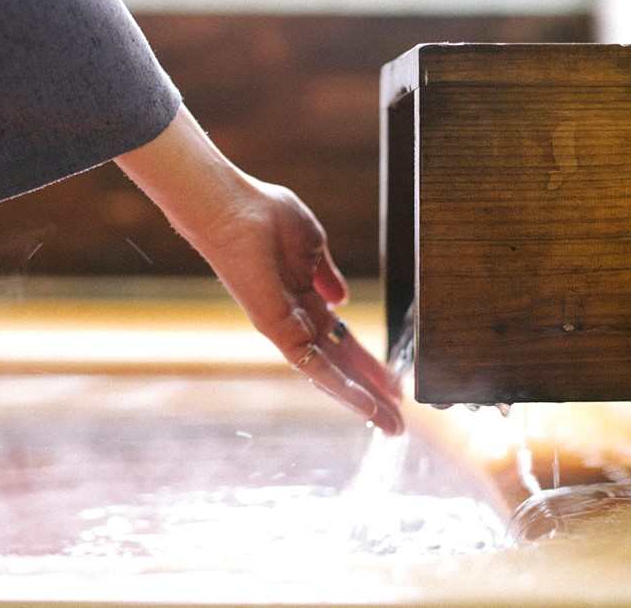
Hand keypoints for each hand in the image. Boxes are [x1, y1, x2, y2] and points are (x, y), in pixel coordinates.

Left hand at [116, 105, 402, 433]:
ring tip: (389, 424)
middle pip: (340, 365)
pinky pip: (312, 364)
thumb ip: (326, 275)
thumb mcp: (312, 245)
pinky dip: (339, 386)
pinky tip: (364, 404)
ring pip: (329, 374)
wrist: (234, 207)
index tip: (395, 385)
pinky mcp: (275, 328)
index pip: (342, 342)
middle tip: (397, 422)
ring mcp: (285, 326)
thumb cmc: (265, 214)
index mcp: (305, 299)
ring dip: (361, 400)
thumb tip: (343, 300)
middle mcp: (295, 318)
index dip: (369, 365)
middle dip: (370, 393)